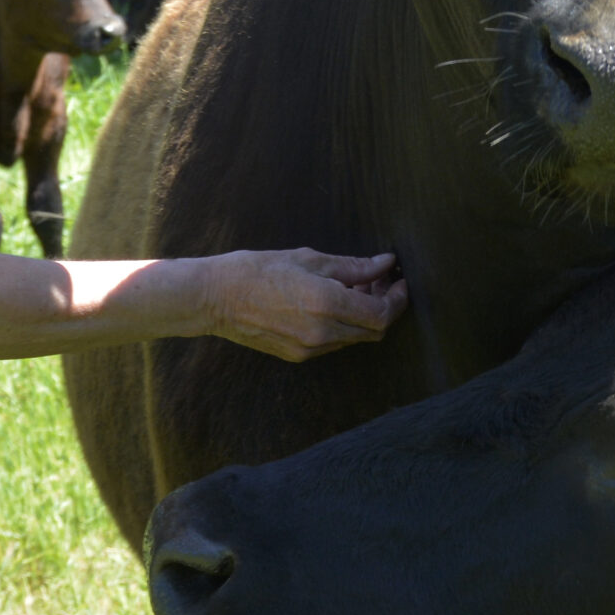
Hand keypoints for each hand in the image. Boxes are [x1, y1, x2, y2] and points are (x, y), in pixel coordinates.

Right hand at [193, 250, 407, 361]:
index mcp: (326, 303)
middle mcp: (322, 332)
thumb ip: (353, 266)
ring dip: (365, 317)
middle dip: (385, 307)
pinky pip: (334, 344)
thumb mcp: (308, 258)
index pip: (382, 313)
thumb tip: (385, 263)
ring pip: (356, 339)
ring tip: (359, 288)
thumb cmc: (257, 270)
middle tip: (382, 281)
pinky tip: (336, 304)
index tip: (400, 280)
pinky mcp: (298, 356)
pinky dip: (344, 326)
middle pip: (375, 330)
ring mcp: (309, 348)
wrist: (214, 298)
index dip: (398, 298)